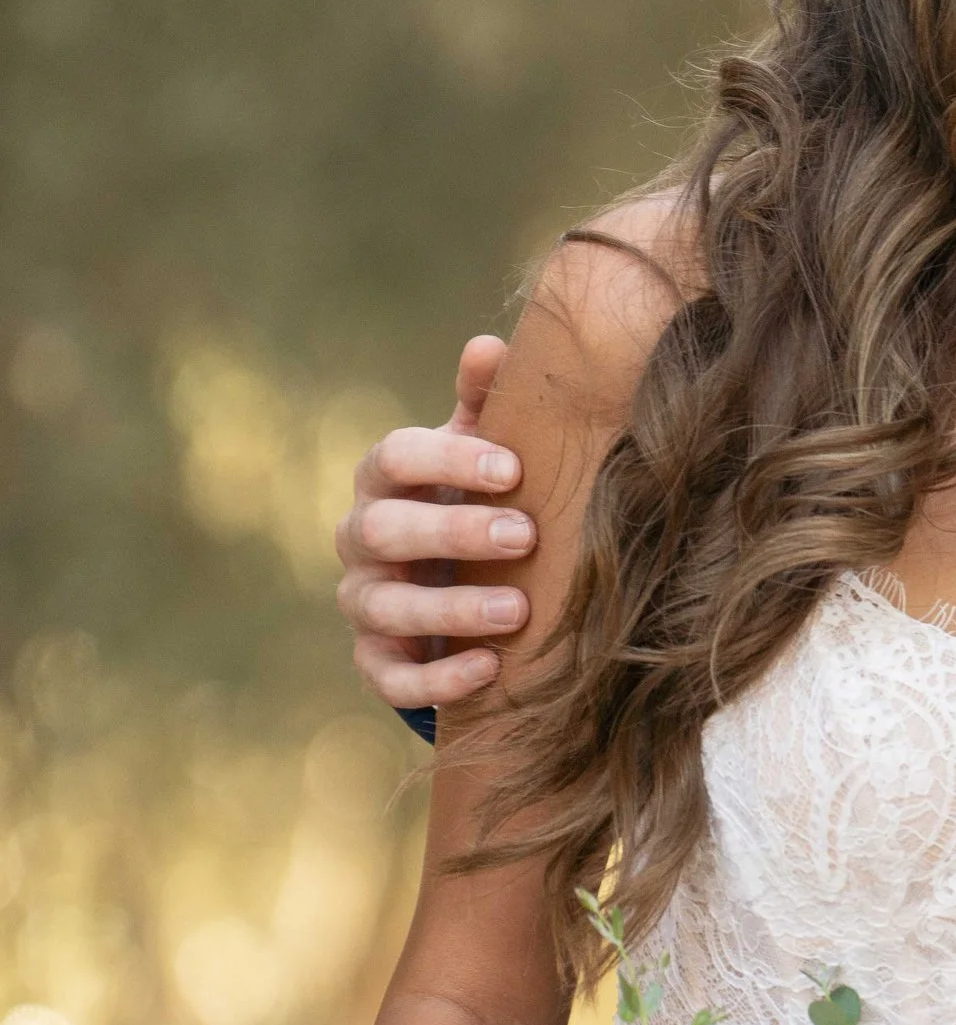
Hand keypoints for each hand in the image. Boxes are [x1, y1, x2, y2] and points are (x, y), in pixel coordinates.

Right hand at [335, 333, 534, 710]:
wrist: (454, 578)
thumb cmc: (473, 498)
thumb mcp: (481, 451)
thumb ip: (486, 403)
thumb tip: (490, 346)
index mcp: (386, 480)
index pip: (395, 458)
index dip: (449, 460)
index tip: (515, 469)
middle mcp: (360, 538)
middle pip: (383, 531)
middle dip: (453, 532)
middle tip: (525, 535)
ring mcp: (363, 602)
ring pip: (385, 608)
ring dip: (452, 609)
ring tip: (518, 610)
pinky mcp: (376, 660)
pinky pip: (390, 677)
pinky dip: (437, 679)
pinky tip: (491, 669)